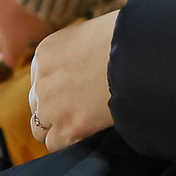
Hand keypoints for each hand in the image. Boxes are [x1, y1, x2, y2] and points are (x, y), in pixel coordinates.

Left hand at [27, 11, 116, 149]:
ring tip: (84, 124)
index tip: (75, 91)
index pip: (40, 79)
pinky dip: (70, 142)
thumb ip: (81, 47)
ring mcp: (52, 106)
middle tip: (81, 108)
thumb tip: (89, 56)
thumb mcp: (93, 31)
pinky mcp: (69, 128)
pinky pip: (56, 145)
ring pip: (40, 129)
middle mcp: (42, 80)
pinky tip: (87, 134)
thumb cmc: (126, 38)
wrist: (138, 56)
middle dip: (55, 107)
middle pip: (37, 104)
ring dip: (59, 128)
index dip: (58, 87)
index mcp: (46, 53)